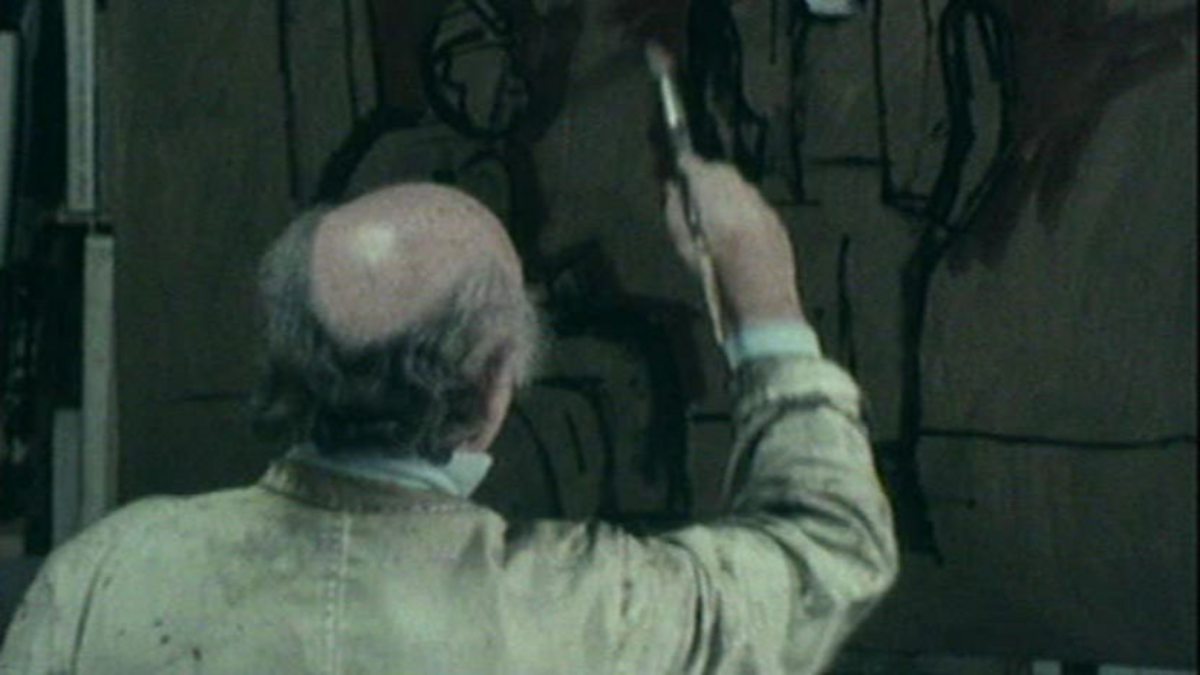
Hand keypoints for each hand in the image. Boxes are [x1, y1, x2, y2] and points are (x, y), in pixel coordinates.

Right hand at [664, 153, 803, 328]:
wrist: (764, 307)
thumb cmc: (718, 285)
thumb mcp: (685, 251)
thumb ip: (675, 213)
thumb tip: (671, 186)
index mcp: (717, 209)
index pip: (698, 170)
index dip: (685, 163)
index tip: (675, 163)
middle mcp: (744, 201)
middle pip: (721, 170)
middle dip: (705, 172)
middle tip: (691, 184)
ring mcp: (764, 208)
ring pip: (740, 183)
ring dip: (724, 186)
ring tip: (712, 204)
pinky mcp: (776, 218)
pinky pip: (754, 199)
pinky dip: (741, 202)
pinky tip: (734, 220)